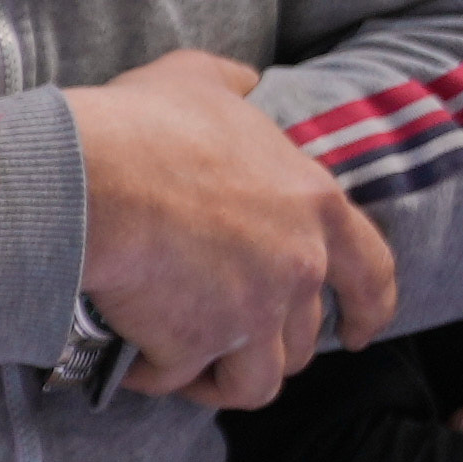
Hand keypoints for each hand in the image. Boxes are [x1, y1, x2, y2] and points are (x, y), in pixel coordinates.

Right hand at [66, 52, 398, 411]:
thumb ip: (231, 85)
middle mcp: (296, 267)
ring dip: (219, 380)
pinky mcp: (196, 346)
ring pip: (255, 381)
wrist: (91, 177)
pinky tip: (127, 359)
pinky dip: (153, 376)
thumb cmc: (144, 126)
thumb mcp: (198, 80)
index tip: (359, 335)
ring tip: (182, 368)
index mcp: (313, 205)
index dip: (369, 310)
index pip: (372, 272)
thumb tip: (245, 81)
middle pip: (304, 339)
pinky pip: (177, 379)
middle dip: (270, 346)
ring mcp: (251, 314)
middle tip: (229, 341)